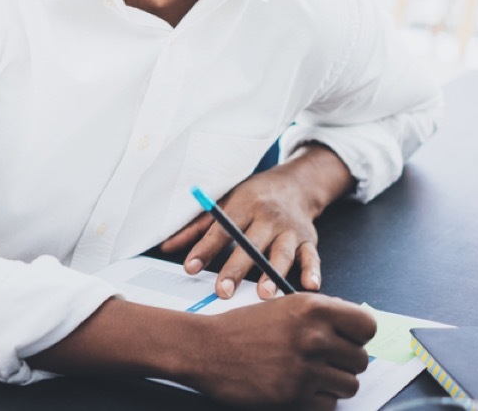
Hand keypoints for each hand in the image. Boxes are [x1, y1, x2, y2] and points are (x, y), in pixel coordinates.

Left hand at [160, 144, 353, 298]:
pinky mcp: (308, 240)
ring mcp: (289, 230)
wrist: (296, 183)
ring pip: (282, 253)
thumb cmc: (253, 197)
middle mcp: (267, 217)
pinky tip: (308, 286)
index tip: (189, 268)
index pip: (221, 229)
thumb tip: (165, 247)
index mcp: (243, 205)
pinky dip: (312, 271)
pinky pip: (311, 257)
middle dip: (236, 268)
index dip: (205, 249)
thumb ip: (197, 227)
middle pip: (250, 244)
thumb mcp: (225, 202)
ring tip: (263, 295)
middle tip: (223, 291)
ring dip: (273, 274)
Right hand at [183, 293, 376, 408]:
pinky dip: (316, 401)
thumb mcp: (283, 306)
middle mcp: (314, 336)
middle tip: (319, 361)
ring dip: (332, 384)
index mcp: (313, 308)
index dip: (357, 336)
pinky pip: (329, 405)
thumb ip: (319, 316)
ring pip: (349, 385)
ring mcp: (306, 368)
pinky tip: (296, 388)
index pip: (368, 326)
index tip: (345, 340)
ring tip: (307, 375)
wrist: (206, 349)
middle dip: (343, 363)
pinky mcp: (296, 395)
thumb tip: (352, 332)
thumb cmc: (242, 328)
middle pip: (361, 360)